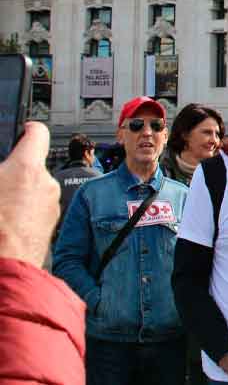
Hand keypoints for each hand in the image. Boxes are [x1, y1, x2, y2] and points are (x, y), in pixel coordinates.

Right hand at [0, 123, 56, 265]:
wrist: (4, 269)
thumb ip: (2, 171)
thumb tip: (4, 172)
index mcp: (26, 168)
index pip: (36, 134)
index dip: (28, 130)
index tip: (24, 130)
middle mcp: (46, 183)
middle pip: (31, 166)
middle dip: (14, 173)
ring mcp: (51, 204)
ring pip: (34, 190)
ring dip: (18, 194)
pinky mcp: (51, 224)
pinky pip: (37, 209)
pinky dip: (24, 211)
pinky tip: (5, 224)